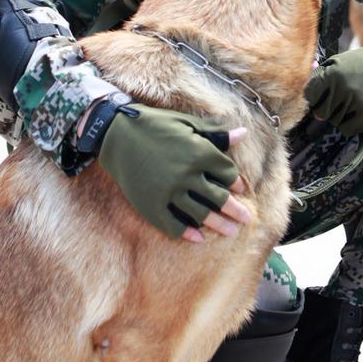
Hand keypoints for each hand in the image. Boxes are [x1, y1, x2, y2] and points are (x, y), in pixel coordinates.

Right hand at [98, 104, 250, 239]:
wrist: (116, 134)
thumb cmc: (154, 125)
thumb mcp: (187, 124)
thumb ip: (215, 134)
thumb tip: (243, 134)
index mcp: (199, 152)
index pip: (227, 173)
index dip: (235, 181)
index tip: (238, 189)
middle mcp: (187, 174)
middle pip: (219, 197)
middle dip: (235, 210)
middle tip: (246, 219)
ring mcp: (169, 192)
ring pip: (201, 214)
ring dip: (218, 224)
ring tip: (230, 232)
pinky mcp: (151, 205)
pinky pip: (173, 225)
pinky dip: (187, 233)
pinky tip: (198, 236)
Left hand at [305, 44, 362, 136]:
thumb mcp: (338, 61)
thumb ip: (321, 78)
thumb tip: (311, 102)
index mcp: (332, 74)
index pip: (309, 95)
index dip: (314, 96)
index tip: (322, 95)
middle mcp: (342, 88)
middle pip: (321, 112)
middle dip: (327, 108)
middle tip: (339, 100)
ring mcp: (356, 102)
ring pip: (335, 121)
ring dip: (341, 116)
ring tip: (352, 102)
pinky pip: (348, 129)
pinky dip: (351, 124)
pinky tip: (359, 111)